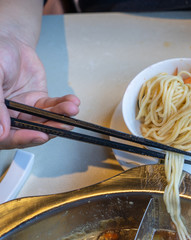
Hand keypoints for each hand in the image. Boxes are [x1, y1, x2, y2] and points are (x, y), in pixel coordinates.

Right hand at [0, 34, 79, 148]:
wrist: (11, 42)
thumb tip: (0, 132)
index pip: (7, 137)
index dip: (24, 139)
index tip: (40, 136)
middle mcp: (10, 117)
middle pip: (30, 131)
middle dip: (50, 129)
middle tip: (63, 125)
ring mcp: (26, 110)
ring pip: (45, 120)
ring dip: (61, 117)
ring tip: (71, 109)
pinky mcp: (39, 101)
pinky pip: (53, 107)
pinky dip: (64, 106)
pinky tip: (72, 102)